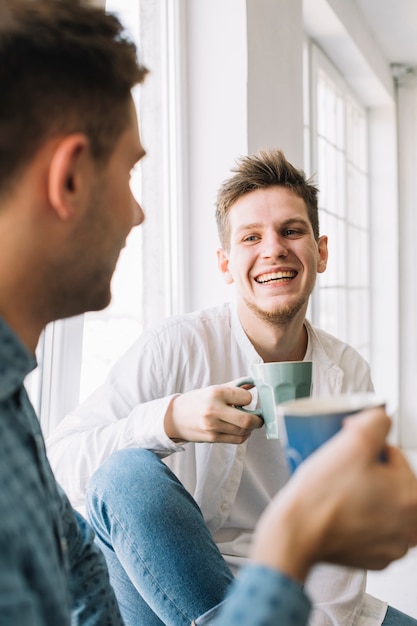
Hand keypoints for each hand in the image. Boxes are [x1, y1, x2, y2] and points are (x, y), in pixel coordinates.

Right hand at [164, 384, 263, 443]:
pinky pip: (237, 440)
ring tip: (247, 422)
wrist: (175, 417)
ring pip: (244, 431)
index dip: (249, 399)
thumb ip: (235, 386)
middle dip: (258, 420)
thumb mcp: (214, 389)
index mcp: (216, 392)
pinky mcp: (212, 438)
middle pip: (247, 420)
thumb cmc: (196, 401)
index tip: (246, 400)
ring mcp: (213, 426)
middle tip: (258, 417)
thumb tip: (254, 382)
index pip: (246, 398)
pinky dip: (243, 435)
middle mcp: (214, 409)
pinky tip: (240, 430)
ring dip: (250, 428)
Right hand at [251, 407, 416, 582]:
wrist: (296, 534)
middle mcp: (409, 524)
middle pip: (390, 479)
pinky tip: (341, 510)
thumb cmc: (321, 496)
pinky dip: (359, 516)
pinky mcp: (375, 556)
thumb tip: (381, 418)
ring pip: (381, 502)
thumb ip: (376, 420)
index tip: (345, 447)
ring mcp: (393, 544)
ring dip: (365, 492)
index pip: (394, 453)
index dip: (366, 444)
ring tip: (338, 487)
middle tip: (340, 468)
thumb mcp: (353, 441)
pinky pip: (371, 526)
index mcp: (411, 496)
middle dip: (367, 469)